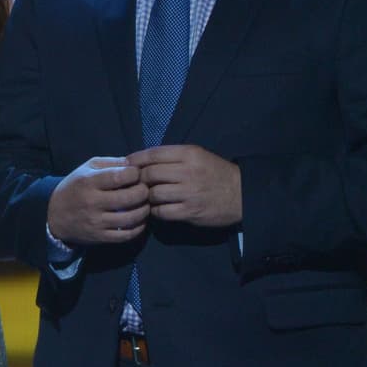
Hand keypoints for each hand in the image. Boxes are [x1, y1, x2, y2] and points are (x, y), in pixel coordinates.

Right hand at [46, 156, 150, 245]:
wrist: (53, 216)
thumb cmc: (75, 187)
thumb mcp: (87, 168)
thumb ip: (111, 163)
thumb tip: (134, 164)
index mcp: (89, 182)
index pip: (120, 176)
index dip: (135, 174)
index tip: (137, 174)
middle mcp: (92, 202)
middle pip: (130, 197)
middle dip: (144, 192)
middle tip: (145, 190)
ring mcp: (96, 222)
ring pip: (131, 218)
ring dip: (144, 210)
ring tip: (145, 204)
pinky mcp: (100, 237)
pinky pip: (126, 235)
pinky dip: (138, 228)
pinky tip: (140, 221)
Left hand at [127, 145, 242, 226]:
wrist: (241, 194)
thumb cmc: (216, 173)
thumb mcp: (198, 156)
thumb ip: (173, 157)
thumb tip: (142, 161)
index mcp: (189, 154)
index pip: (153, 154)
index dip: (136, 159)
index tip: (126, 164)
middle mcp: (187, 172)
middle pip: (149, 174)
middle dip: (138, 180)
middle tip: (134, 184)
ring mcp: (188, 193)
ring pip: (153, 194)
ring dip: (146, 197)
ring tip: (146, 197)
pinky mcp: (189, 212)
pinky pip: (161, 212)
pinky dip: (155, 211)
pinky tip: (157, 209)